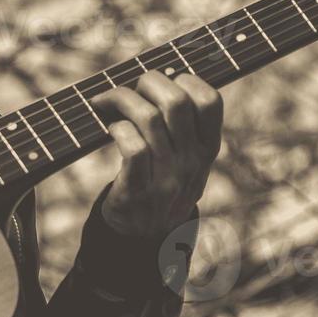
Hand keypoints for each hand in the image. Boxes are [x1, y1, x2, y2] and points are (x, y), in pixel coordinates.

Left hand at [90, 71, 222, 237]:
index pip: (211, 101)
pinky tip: (110, 128)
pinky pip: (131, 146)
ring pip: (148, 117)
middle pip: (175, 101)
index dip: (186, 79)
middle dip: (147, 81)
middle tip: (131, 87)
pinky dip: (117, 128)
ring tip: (106, 101)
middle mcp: (191, 162)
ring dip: (121, 99)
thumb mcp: (188, 162)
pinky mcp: (138, 190)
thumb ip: (184, 129)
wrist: (144, 238)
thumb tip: (164, 77)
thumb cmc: (161, 185)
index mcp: (207, 149)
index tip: (165, 81)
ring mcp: (166, 177)